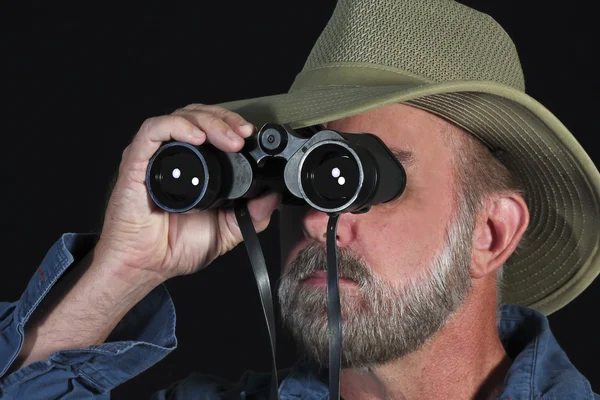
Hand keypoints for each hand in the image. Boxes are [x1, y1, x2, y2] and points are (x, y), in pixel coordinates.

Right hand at [96, 104, 281, 283]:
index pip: (214, 128)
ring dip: (209, 121)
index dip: (233, 125)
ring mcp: (155, 157)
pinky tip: (197, 137)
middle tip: (244, 136)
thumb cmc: (174, 246)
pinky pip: (153, 131)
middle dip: (226, 120)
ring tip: (229, 140)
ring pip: (181, 116)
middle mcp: (175, 155)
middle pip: (200, 116)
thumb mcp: (226, 231)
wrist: (145, 265)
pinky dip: (177, 127)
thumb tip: (272, 197)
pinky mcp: (136, 161)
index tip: (252, 135)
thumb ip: (252, 216)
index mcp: (195, 166)